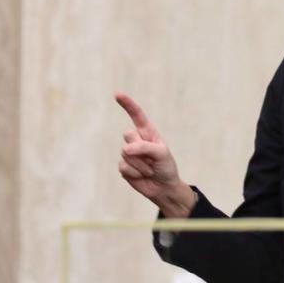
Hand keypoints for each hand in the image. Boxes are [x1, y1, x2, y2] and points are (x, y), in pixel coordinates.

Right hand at [116, 92, 196, 217]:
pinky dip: (134, 173)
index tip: (117, 94)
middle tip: (152, 159)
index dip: (127, 104)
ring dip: (140, 164)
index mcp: (148, 133)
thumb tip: (125, 149)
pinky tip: (141, 176)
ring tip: (150, 169)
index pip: (136, 115)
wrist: (163, 188)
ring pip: (125, 153)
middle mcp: (137, 141)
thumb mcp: (161, 154)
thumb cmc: (166, 167)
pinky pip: (123, 167)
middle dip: (140, 148)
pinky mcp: (124, 167)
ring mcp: (129, 154)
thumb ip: (145, 147)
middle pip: (128, 135)